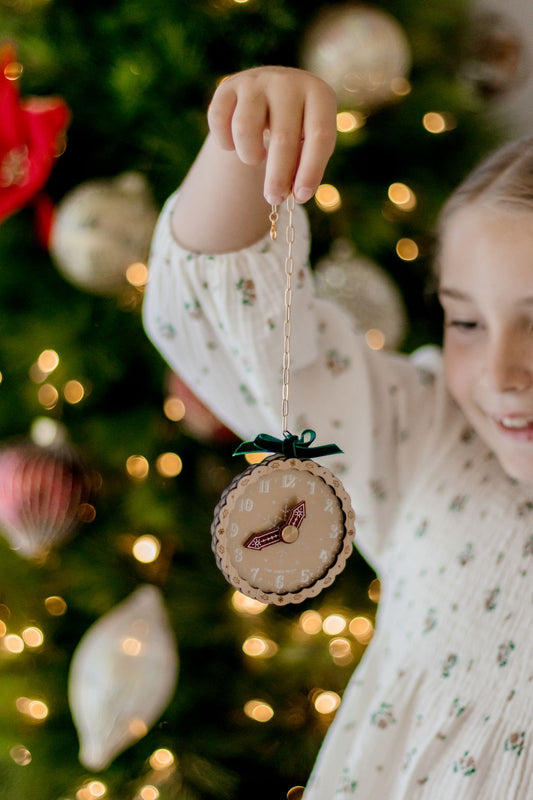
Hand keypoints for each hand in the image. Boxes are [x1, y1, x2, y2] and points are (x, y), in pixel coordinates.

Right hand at [207, 66, 337, 205]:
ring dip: (249, 155)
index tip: (301, 197)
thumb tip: (296, 193)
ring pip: (245, 129)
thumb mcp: (310, 141)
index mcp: (318, 93)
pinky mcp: (228, 86)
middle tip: (274, 198)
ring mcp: (256, 81)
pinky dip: (225, 142)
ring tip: (256, 159)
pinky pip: (218, 121)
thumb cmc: (298, 127)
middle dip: (277, 177)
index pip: (320, 135)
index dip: (311, 170)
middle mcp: (288, 82)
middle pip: (283, 138)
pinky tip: (234, 145)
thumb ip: (307, 165)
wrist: (272, 93)